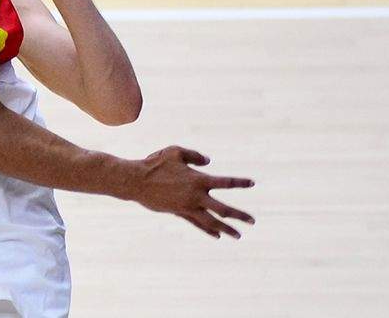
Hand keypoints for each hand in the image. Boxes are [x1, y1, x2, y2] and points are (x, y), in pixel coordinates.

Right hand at [129, 147, 255, 238]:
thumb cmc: (154, 163)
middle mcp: (196, 196)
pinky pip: (197, 224)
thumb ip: (194, 155)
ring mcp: (188, 207)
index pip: (225, 182)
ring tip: (238, 235)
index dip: (239, 183)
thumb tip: (208, 162)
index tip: (251, 183)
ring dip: (226, 228)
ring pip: (212, 221)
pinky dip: (208, 230)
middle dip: (239, 216)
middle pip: (223, 209)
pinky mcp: (179, 213)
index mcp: (198, 179)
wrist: (135, 181)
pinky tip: (217, 235)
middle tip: (252, 221)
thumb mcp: (175, 152)